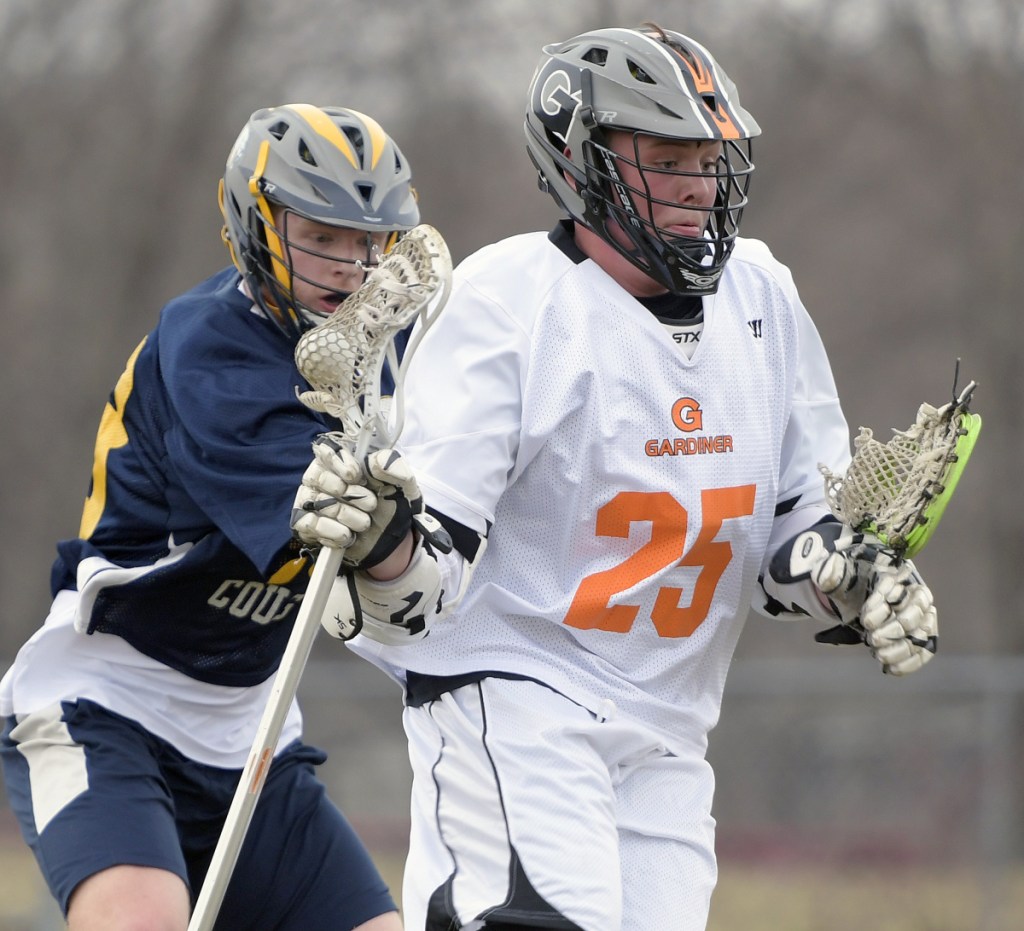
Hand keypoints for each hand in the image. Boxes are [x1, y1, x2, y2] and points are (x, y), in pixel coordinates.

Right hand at [291, 436, 422, 568]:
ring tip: (364, 522)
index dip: (340, 464)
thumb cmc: (391, 504)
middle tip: (371, 504)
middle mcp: (321, 478)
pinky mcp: (307, 525)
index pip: (325, 451)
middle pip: (320, 478)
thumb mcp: (403, 484)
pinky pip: (309, 524)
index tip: (357, 476)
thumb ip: (393, 467)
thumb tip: (375, 462)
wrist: (391, 539)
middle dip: (350, 494)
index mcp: (341, 461)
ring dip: (347, 515)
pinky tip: (348, 535)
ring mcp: (311, 501)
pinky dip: (332, 531)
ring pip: (319, 503)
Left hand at [769, 520, 937, 674]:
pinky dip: (910, 663)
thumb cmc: (853, 584)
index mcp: (895, 575)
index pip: (895, 588)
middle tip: (871, 639)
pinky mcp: (921, 637)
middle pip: (913, 614)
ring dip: (901, 649)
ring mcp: (921, 618)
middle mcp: (913, 596)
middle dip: (893, 629)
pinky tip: (891, 669)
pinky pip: (923, 651)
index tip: (864, 621)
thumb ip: (830, 573)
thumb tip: (823, 578)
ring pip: (920, 635)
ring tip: (879, 656)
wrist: (857, 598)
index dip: (880, 606)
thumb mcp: (839, 576)